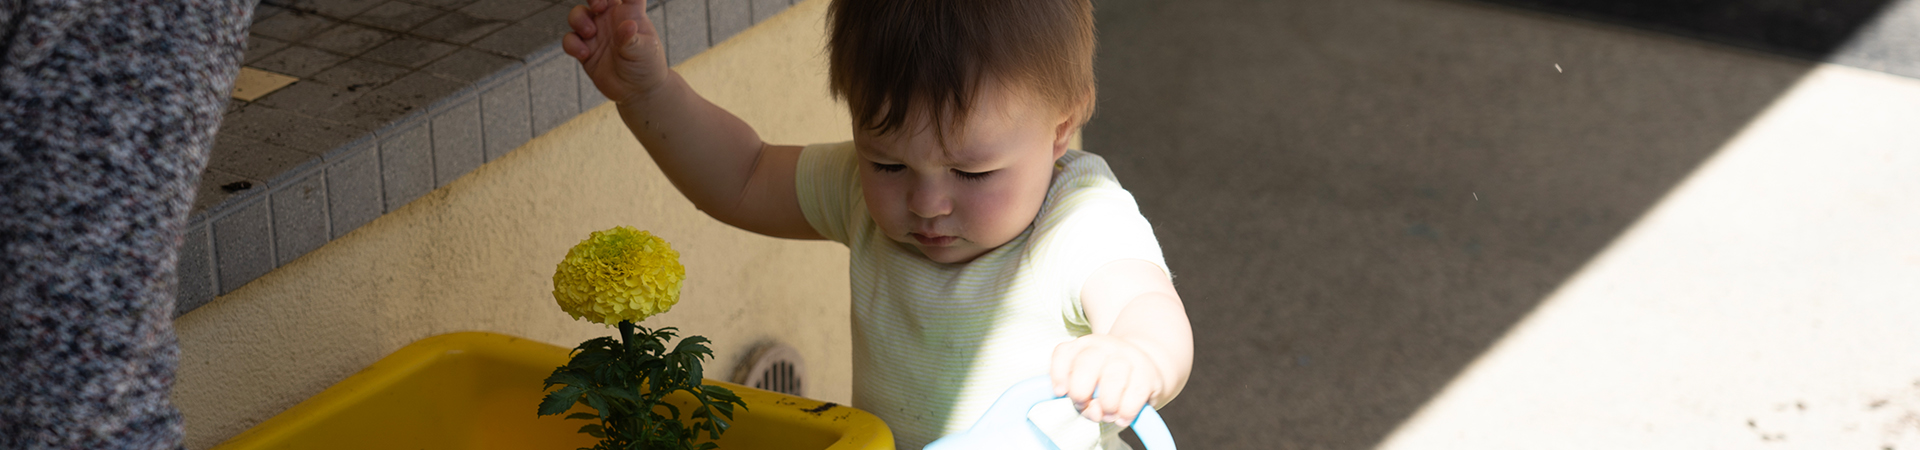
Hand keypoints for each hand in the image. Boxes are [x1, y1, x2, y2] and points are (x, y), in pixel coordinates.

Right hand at [562, 0, 669, 105]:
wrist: (638, 92)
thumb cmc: (647, 67)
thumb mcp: (645, 51)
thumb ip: (632, 38)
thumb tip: (627, 25)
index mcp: (630, 14)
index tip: (610, 0)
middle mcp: (611, 20)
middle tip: (597, 7)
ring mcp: (597, 34)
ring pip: (578, 15)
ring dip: (579, 20)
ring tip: (589, 33)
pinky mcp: (585, 50)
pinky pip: (570, 40)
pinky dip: (572, 44)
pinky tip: (584, 54)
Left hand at [1050, 334, 1166, 424]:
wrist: (1145, 367)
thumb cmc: (1108, 381)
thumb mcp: (1088, 386)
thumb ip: (1082, 399)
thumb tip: (1094, 411)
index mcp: (1083, 346)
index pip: (1064, 353)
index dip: (1058, 374)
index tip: (1060, 392)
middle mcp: (1105, 346)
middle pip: (1086, 364)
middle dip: (1081, 391)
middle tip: (1085, 406)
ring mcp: (1128, 355)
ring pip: (1112, 379)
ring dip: (1107, 404)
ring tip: (1108, 415)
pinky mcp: (1147, 372)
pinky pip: (1135, 392)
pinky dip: (1126, 410)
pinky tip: (1123, 417)